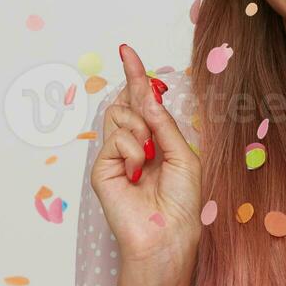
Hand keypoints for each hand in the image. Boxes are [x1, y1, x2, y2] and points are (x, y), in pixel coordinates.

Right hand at [90, 44, 202, 271]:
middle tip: (142, 91)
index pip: (141, 102)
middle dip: (135, 89)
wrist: (167, 234)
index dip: (135, 76)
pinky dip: (132, 150)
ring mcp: (116, 156)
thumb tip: (146, 96)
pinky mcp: (102, 169)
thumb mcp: (183, 155)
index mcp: (155, 140)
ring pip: (120, 115)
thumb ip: (164, 124)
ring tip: (147, 158)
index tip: (127, 51)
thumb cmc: (181, 202)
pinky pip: (116, 138)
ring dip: (140, 130)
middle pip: (127, 102)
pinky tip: (137, 172)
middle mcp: (134, 145)